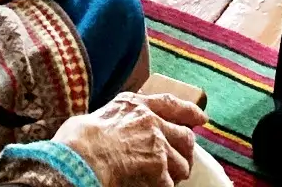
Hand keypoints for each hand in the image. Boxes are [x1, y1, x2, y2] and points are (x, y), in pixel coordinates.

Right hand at [54, 92, 206, 186]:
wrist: (83, 157)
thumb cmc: (80, 138)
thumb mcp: (101, 114)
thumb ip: (121, 117)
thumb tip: (121, 125)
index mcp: (136, 106)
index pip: (170, 103)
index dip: (189, 110)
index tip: (201, 117)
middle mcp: (152, 123)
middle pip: (185, 136)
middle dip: (185, 151)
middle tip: (179, 162)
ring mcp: (159, 147)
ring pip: (182, 164)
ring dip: (174, 174)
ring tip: (160, 180)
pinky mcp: (160, 172)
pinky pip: (170, 185)